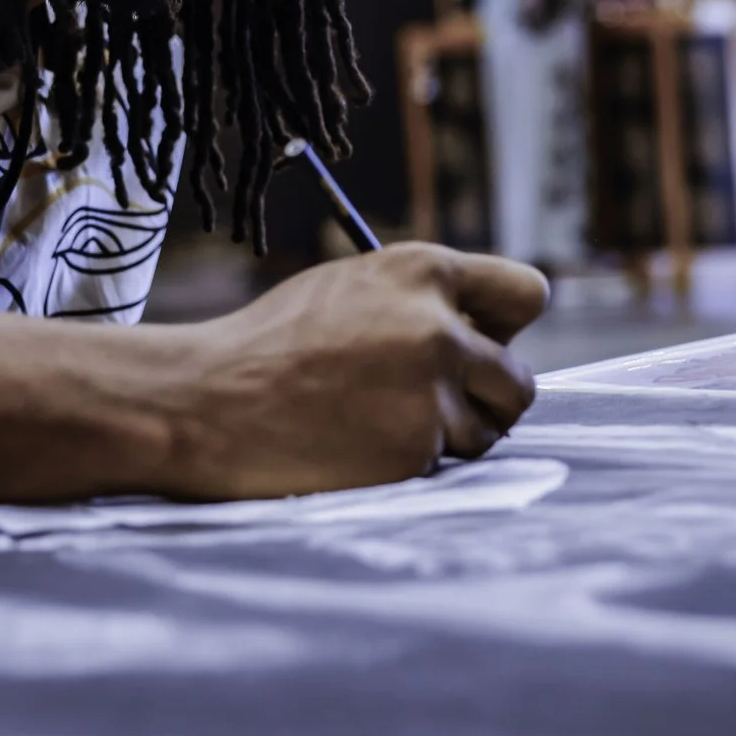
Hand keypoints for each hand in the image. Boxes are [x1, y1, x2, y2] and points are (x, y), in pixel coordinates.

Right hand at [158, 244, 548, 499]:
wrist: (207, 402)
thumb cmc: (270, 344)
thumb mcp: (349, 288)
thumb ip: (420, 301)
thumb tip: (485, 333)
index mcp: (423, 271)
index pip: (527, 293)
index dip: (506, 327)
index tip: (484, 345)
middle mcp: (438, 327)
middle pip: (519, 380)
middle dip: (487, 398)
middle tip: (434, 403)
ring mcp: (430, 393)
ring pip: (486, 431)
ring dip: (447, 435)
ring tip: (376, 422)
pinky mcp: (414, 450)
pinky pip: (442, 464)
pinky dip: (409, 463)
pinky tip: (355, 446)